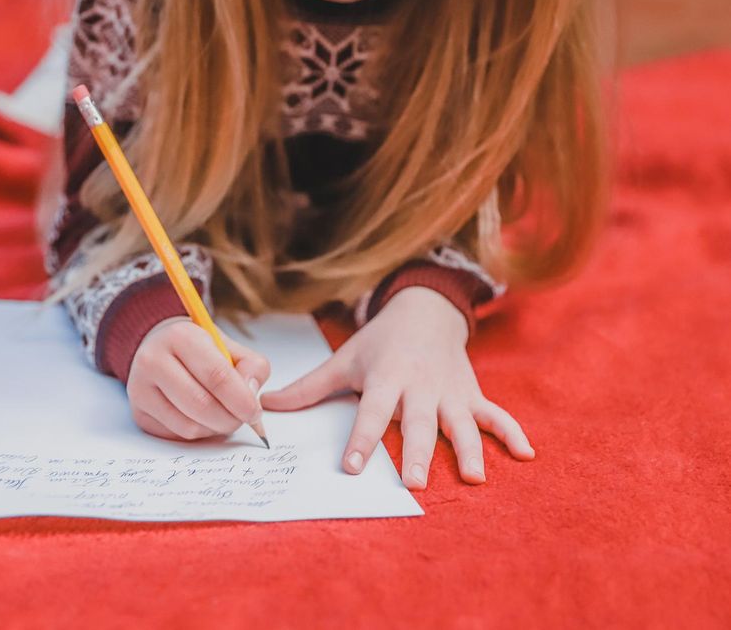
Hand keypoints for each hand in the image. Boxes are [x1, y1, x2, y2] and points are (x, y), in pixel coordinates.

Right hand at [127, 318, 270, 440]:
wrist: (160, 348)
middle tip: (243, 418)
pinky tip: (202, 418)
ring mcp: (141, 388)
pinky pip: (177, 435)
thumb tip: (250, 396)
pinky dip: (198, 433)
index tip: (254, 412)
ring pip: (189, 426)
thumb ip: (251, 367)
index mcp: (181, 336)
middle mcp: (153, 360)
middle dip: (230, 419)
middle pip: (201, 405)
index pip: (217, 375)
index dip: (241, 399)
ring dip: (215, 429)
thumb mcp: (230, 346)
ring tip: (222, 414)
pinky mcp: (138, 412)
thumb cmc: (200, 349)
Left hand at [260, 287, 533, 487]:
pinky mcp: (471, 394)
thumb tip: (267, 408)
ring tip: (474, 478)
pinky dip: (511, 432)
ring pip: (460, 422)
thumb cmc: (378, 343)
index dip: (362, 438)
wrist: (424, 311)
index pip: (371, 412)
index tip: (353, 466)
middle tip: (414, 483)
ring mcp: (450, 391)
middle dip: (417, 451)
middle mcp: (419, 386)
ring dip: (468, 449)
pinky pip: (495, 414)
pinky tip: (527, 454)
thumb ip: (309, 388)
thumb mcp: (344, 359)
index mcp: (385, 377)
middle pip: (419, 422)